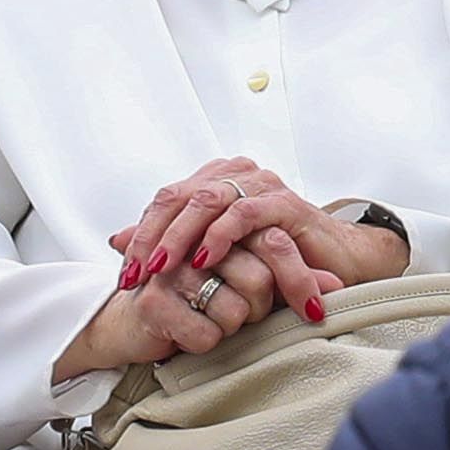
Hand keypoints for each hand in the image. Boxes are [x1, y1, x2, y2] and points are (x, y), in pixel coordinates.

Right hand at [54, 243, 341, 382]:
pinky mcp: (152, 299)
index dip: (298, 280)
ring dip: (232, 327)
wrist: (136, 320)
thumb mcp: (250, 277)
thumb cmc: (198, 291)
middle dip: (261, 309)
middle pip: (259, 278)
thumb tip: (335, 285)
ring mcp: (170, 264)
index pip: (274, 243)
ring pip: (234, 308)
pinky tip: (190, 335)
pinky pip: (207, 333)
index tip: (315, 311)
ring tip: (217, 323)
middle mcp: (193, 229)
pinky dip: (207, 343)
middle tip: (249, 317)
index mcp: (220, 208)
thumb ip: (291, 272)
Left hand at [115, 156, 407, 300]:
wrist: (333, 265)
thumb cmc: (274, 259)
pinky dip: (221, 235)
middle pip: (181, 197)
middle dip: (153, 238)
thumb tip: (117, 239)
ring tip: (161, 268)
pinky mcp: (287, 204)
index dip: (142, 234)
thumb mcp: (214, 255)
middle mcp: (238, 176)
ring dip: (180, 237)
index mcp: (218, 181)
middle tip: (136, 273)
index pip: (167, 199)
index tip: (124, 273)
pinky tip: (205, 258)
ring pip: (208, 201)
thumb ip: (169, 243)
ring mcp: (263, 186)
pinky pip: (246, 213)